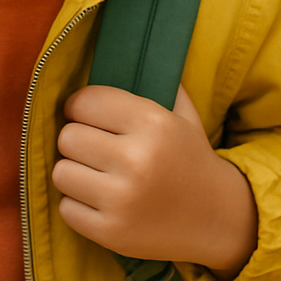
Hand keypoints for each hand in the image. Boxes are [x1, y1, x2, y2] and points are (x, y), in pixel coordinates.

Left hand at [53, 85, 256, 280]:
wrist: (219, 219)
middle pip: (67, 137)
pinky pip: (66, 208)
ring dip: (73, 172)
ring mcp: (123, 200)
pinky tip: (99, 200)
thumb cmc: (190, 158)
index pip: (84, 102)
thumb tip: (123, 47)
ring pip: (61, 172)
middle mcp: (136, 159)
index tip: (85, 115)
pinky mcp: (112, 233)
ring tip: (94, 173)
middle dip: (76, 140)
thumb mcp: (181, 113)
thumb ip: (155, 79)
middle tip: (92, 147)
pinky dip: (77, 204)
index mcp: (152, 122)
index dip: (78, 107)